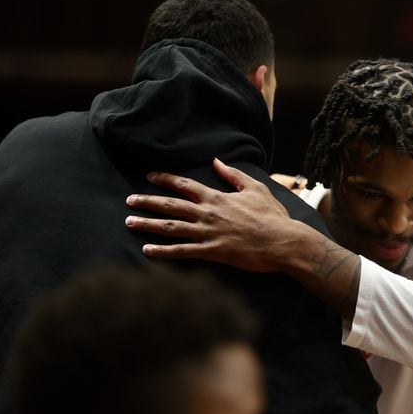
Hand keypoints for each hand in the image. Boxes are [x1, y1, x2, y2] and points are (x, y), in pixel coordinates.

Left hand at [125, 158, 302, 272]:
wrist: (283, 242)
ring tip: (129, 223)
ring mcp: (208, 233)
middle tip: (129, 201)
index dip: (165, 179)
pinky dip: (163, 251)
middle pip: (171, 205)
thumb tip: (216, 161)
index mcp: (217, 197)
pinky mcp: (212, 252)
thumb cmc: (272, 216)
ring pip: (171, 227)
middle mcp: (208, 213)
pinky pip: (182, 251)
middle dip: (147, 201)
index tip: (150, 177)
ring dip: (148, 224)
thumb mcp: (256, 189)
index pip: (185, 185)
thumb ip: (233, 175)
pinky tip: (147, 250)